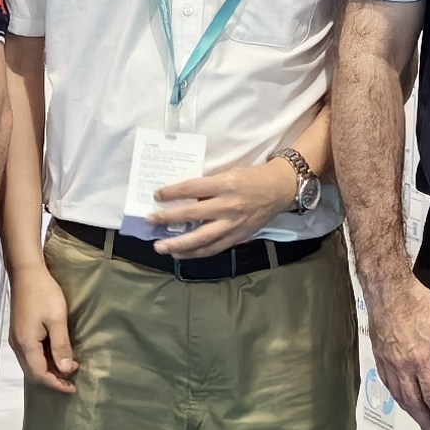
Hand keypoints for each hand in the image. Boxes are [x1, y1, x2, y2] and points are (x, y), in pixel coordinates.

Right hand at [9, 261, 78, 392]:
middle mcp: (18, 345)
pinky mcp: (20, 332)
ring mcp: (17, 339)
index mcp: (26, 344)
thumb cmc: (43, 293)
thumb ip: (61, 346)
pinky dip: (44, 359)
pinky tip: (57, 354)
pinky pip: (31, 354)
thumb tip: (65, 370)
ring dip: (49, 369)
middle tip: (73, 378)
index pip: (40, 374)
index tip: (73, 386)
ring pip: (32, 364)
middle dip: (53, 378)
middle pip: (34, 372)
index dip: (56, 384)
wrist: (26, 273)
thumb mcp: (57, 319)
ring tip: (68, 367)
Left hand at [147, 155, 303, 259]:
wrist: (279, 189)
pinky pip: (213, 248)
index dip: (172, 193)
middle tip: (150, 221)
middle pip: (193, 214)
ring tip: (161, 247)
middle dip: (168, 218)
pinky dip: (196, 253)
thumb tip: (181, 197)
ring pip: (202, 238)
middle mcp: (228, 205)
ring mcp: (233, 224)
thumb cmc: (250, 178)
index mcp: (224, 184)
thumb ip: (208, 187)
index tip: (157, 195)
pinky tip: (181, 254)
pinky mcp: (238, 237)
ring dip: (179, 245)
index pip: (192, 188)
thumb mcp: (228, 174)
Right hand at [359, 262, 429, 429]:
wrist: (388, 290)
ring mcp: (389, 363)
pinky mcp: (379, 357)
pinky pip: (388, 384)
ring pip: (399, 396)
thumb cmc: (418, 303)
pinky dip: (397, 396)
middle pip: (414, 402)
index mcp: (422, 361)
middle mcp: (403, 367)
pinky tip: (402, 399)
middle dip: (424, 420)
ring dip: (410, 411)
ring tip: (419, 420)